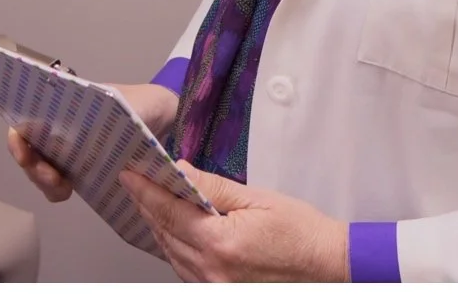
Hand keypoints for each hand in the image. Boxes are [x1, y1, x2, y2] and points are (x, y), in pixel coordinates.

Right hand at [7, 82, 178, 202]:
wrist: (162, 117)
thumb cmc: (142, 104)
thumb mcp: (128, 104)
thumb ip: (114, 113)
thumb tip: (96, 123)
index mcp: (64, 105)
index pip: (27, 118)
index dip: (18, 136)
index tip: (22, 150)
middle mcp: (59, 127)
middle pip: (29, 149)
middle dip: (33, 167)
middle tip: (53, 178)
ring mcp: (67, 149)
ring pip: (40, 168)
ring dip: (43, 181)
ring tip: (63, 188)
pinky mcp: (79, 168)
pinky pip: (57, 182)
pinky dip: (56, 190)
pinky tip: (70, 191)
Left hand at [120, 159, 349, 281]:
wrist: (328, 267)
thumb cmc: (302, 233)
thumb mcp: (257, 199)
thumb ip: (213, 187)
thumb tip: (179, 171)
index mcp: (220, 243)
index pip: (168, 212)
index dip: (145, 191)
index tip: (129, 175)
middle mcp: (212, 270)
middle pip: (164, 233)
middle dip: (147, 205)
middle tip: (136, 181)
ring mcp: (214, 285)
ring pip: (170, 253)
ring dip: (158, 226)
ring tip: (150, 200)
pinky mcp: (219, 290)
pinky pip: (184, 268)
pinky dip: (174, 246)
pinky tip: (173, 230)